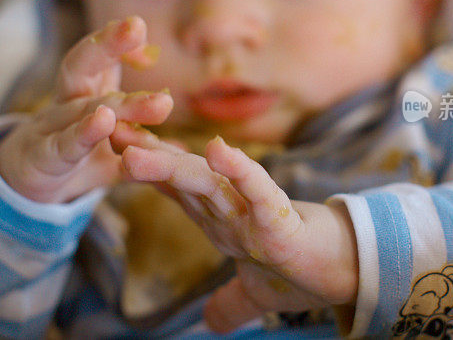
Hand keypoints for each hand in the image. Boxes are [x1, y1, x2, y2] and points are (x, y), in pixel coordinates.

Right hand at [0, 17, 172, 202]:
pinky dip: (82, 134)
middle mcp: (68, 103)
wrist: (27, 185)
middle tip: (136, 26)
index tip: (141, 30)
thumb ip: (142, 144)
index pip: (98, 57)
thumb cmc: (74, 157)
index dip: (117, 40)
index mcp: (86, 92)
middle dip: (106, 44)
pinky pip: (64, 145)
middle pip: (81, 65)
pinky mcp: (43, 158)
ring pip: (79, 108)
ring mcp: (52, 128)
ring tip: (149, 95)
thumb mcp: (111, 150)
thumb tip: (185, 147)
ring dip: (114, 101)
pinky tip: (103, 123)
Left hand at [120, 135, 358, 332]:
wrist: (345, 272)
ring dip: (169, 165)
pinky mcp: (280, 218)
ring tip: (132, 151)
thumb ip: (230, 302)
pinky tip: (219, 151)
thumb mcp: (256, 293)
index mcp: (220, 220)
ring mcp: (251, 211)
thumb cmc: (300, 270)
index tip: (113, 145)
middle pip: (179, 178)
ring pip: (205, 183)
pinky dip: (240, 171)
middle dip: (144, 155)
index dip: (145, 168)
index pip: (175, 188)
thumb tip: (211, 324)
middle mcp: (229, 210)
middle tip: (107, 132)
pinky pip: (258, 191)